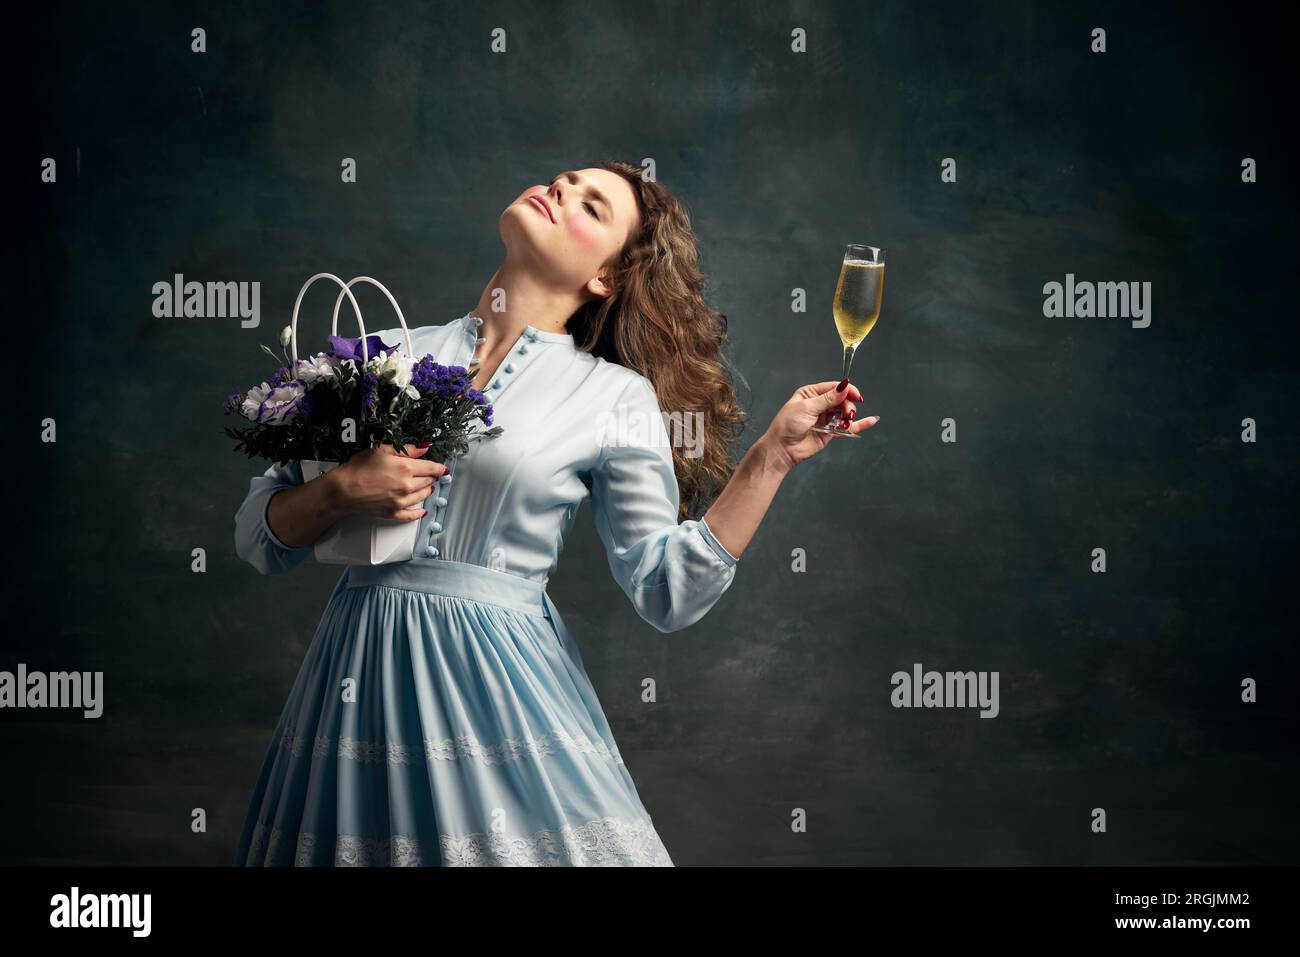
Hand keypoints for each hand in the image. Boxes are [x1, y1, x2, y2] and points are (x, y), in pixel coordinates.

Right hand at [325, 443, 448, 520]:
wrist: (341, 491)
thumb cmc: (357, 469)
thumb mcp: (381, 450)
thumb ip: (406, 449)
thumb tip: (424, 448)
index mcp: (405, 469)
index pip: (432, 468)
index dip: (439, 467)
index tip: (442, 468)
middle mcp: (407, 486)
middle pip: (428, 481)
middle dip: (431, 477)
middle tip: (431, 474)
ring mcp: (401, 502)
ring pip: (423, 496)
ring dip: (427, 490)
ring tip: (428, 487)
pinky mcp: (393, 513)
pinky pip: (411, 515)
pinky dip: (419, 512)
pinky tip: (422, 510)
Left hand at [761, 379, 878, 469]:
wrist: (782, 449)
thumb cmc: (787, 425)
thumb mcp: (807, 407)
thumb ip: (828, 399)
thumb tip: (844, 387)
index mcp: (811, 393)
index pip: (834, 387)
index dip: (847, 390)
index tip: (856, 395)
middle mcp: (820, 404)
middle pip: (842, 400)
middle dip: (848, 405)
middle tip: (848, 414)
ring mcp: (826, 418)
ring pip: (845, 412)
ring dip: (849, 416)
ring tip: (845, 423)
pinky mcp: (830, 432)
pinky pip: (847, 426)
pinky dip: (860, 424)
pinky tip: (871, 420)